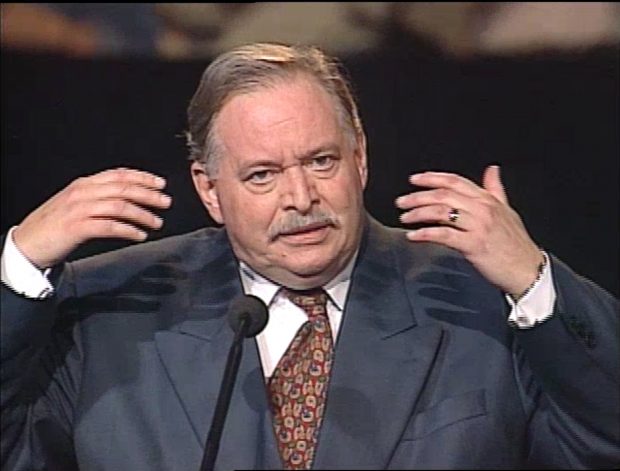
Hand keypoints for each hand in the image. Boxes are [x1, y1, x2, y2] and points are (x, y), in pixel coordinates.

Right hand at [12, 167, 171, 268]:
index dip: (142, 177)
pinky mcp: (76, 228)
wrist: (27, 245)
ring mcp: (78, 210)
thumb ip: (99, 198)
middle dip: (149, 194)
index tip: (160, 183)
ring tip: (157, 222)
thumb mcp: (76, 204)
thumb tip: (129, 199)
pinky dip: (128, 230)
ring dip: (142, 214)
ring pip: (119, 206)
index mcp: (83, 184)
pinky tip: (139, 235)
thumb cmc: (53, 226)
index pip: (118, 174)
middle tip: (166, 202)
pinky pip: (109, 226)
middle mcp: (82, 193)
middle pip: (123, 188)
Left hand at [395, 165, 543, 297]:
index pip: (455, 181)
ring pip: (441, 212)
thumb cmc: (516, 243)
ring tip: (404, 217)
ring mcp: (478, 226)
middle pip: (444, 195)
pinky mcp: (474, 245)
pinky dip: (426, 234)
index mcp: (487, 200)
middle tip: (401, 201)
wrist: (527, 269)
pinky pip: (444, 235)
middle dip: (418, 196)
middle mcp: (482, 209)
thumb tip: (492, 169)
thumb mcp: (506, 211)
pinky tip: (413, 236)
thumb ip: (495, 189)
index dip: (432, 178)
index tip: (414, 179)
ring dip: (419, 213)